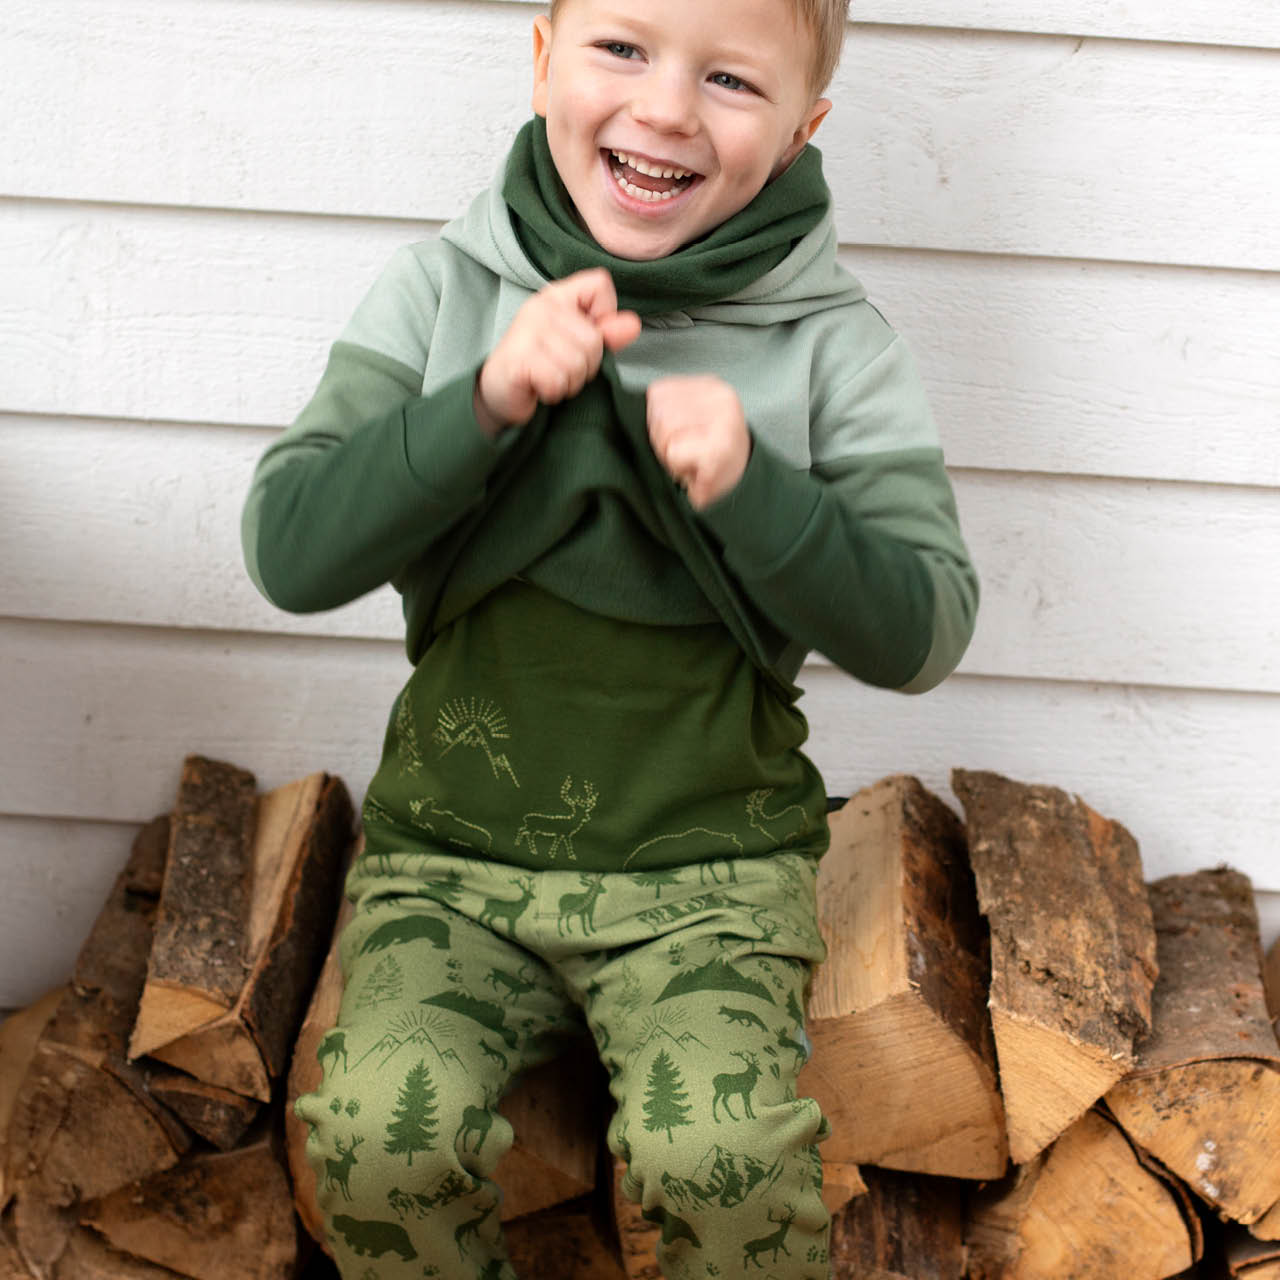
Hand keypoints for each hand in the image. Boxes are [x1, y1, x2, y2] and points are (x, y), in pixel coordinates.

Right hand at [474, 268, 640, 435]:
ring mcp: (527, 330)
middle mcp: (541, 306)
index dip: (605, 316)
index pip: (600, 285)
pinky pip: (558, 380)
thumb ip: (607, 335)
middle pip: (595, 339)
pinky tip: (539, 387)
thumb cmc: (542, 366)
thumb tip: (633, 325)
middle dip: (586, 366)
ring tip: (550, 378)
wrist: (499, 393)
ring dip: (570, 382)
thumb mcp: (579, 347)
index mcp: (558, 296)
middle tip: (561, 368)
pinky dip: (554, 392)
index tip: (584, 336)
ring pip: (578, 363)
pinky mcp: (518, 358)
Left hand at [646, 375, 751, 509]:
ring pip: (664, 434)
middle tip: (686, 452)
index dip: (657, 421)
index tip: (680, 435)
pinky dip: (678, 467)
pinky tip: (696, 469)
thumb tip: (643, 403)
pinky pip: (674, 454)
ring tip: (691, 459)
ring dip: (670, 455)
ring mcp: (723, 423)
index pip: (657, 394)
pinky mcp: (718, 450)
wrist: (738, 484)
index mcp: (710, 386)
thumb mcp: (690, 417)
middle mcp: (720, 398)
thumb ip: (669, 404)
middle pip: (659, 414)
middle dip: (662, 439)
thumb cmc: (710, 453)